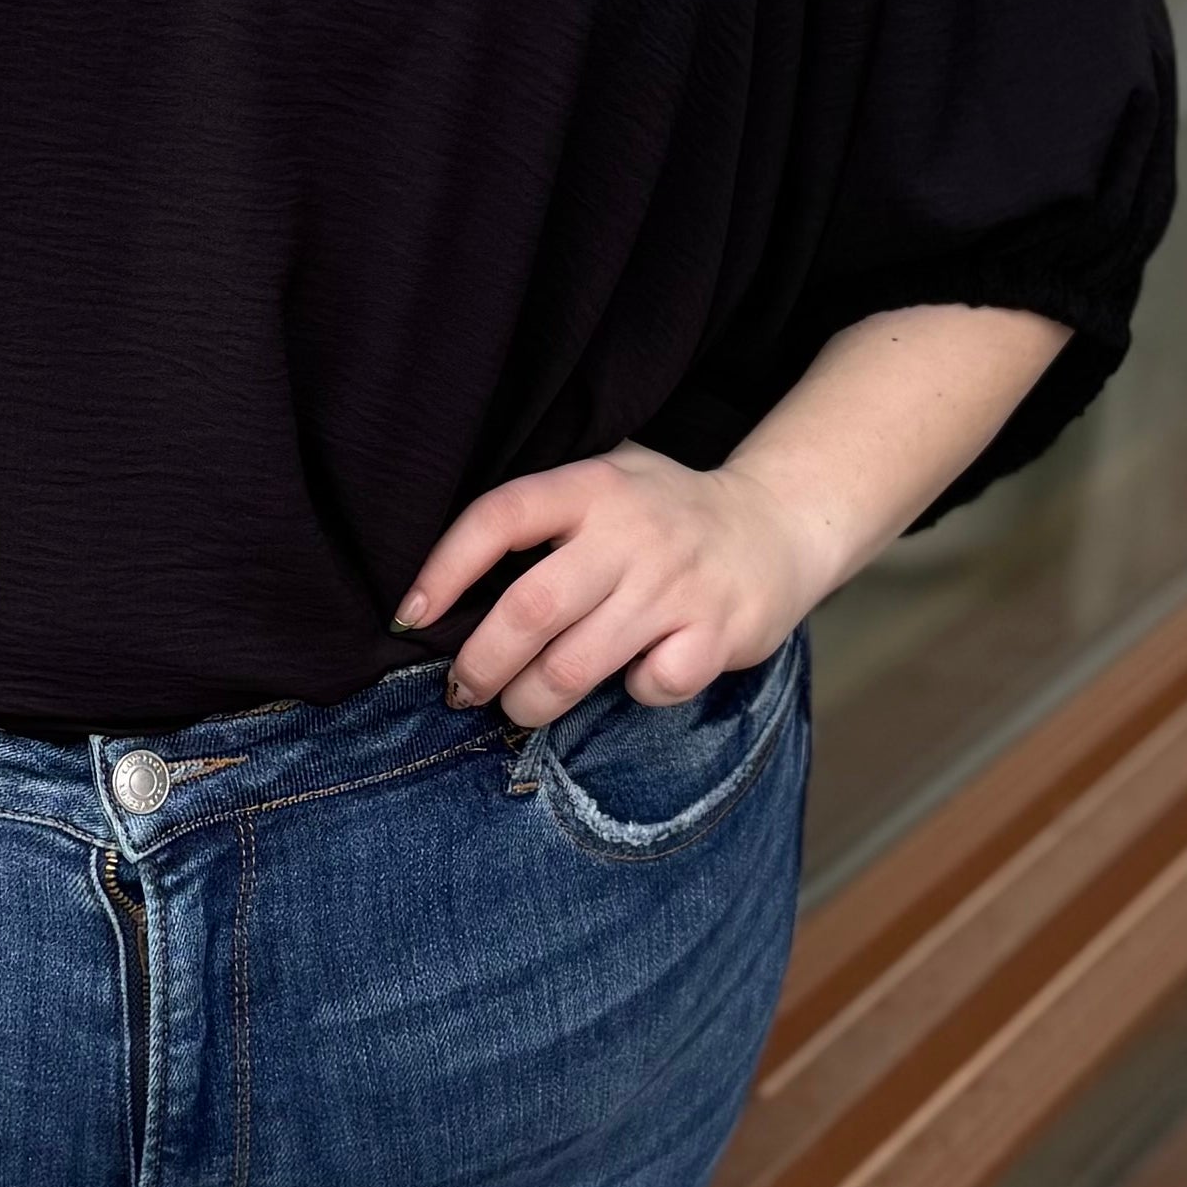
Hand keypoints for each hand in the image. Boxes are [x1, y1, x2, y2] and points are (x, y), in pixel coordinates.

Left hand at [399, 440, 834, 730]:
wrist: (777, 523)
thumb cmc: (664, 513)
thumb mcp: (607, 478)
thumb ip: (543, 510)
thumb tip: (441, 587)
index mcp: (592, 486)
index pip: (499, 518)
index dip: (444, 570)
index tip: (409, 617)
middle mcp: (632, 531)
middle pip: (530, 610)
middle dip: (481, 665)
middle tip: (463, 691)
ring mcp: (677, 584)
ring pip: (577, 665)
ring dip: (532, 701)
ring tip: (518, 708)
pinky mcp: (717, 631)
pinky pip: (651, 686)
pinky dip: (633, 695)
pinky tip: (634, 678)